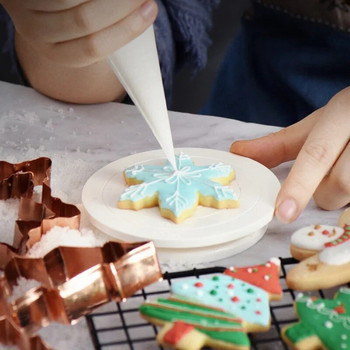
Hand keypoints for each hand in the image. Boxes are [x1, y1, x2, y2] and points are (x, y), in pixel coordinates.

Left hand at [2, 0, 157, 66]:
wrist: (31, 3)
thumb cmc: (66, 17)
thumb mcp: (82, 34)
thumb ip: (107, 31)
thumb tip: (145, 12)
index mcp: (60, 55)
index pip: (94, 48)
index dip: (126, 30)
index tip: (151, 9)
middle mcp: (38, 35)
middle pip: (85, 21)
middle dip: (120, 6)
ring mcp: (25, 9)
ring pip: (69, 0)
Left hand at [230, 87, 349, 222]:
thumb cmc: (349, 118)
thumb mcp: (316, 125)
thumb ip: (277, 143)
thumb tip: (237, 152)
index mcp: (342, 115)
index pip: (316, 154)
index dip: (298, 185)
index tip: (282, 213)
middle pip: (340, 184)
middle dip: (325, 191)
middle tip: (329, 173)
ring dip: (344, 193)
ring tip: (347, 169)